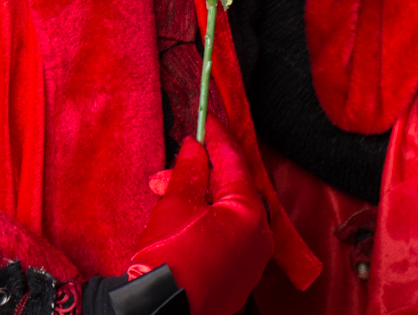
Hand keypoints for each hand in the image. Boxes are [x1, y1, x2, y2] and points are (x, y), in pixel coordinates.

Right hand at [128, 116, 271, 314]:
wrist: (158, 313)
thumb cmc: (169, 261)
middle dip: (199, 175)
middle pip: (231, 189)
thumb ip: (190, 170)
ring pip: (228, 213)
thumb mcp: (175, 204)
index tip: (206, 121)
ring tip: (165, 198)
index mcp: (249, 213)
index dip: (216, 138)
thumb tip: (195, 149)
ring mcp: (251, 260)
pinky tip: (182, 220)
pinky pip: (228, 237)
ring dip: (198, 200)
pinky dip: (207, 223)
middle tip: (168, 173)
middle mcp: (259, 235)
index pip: (234, 162)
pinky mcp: (238, 277)